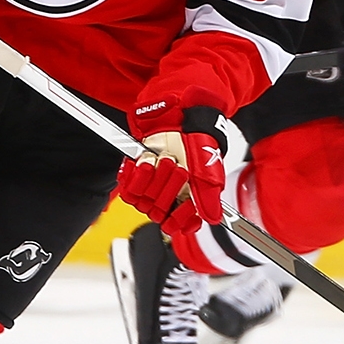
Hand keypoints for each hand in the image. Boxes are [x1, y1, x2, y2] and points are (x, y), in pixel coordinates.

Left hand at [117, 104, 227, 236]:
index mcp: (189, 199)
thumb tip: (214, 218)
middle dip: (169, 188)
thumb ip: (209, 196)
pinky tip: (147, 161)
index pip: (180, 225)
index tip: (185, 206)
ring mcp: (151, 188)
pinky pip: (129, 191)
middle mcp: (169, 197)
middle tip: (179, 168)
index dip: (180, 220)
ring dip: (154, 178)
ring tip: (163, 160)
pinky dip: (137, 175)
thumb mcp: (208, 170)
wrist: (178, 118)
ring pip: (144, 202)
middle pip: (160, 213)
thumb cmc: (196, 141)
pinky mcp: (135, 177)